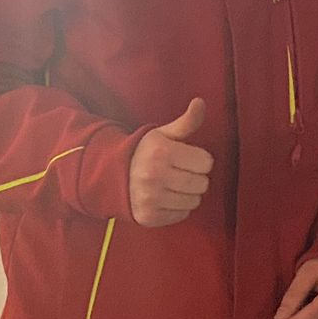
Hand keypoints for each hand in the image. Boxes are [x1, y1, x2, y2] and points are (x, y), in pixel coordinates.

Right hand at [128, 98, 212, 225]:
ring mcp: (151, 199)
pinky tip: (167, 196)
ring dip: (189, 193)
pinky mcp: (149, 217)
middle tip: (181, 172)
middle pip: (202, 183)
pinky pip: (183, 214)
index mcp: (161, 152)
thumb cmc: (144, 152)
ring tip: (174, 184)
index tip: (187, 157)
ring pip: (195, 201)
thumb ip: (187, 121)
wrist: (111, 175)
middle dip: (196, 176)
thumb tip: (200, 102)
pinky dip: (179, 207)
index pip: (206, 162)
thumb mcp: (163, 134)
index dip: (200, 159)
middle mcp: (155, 176)